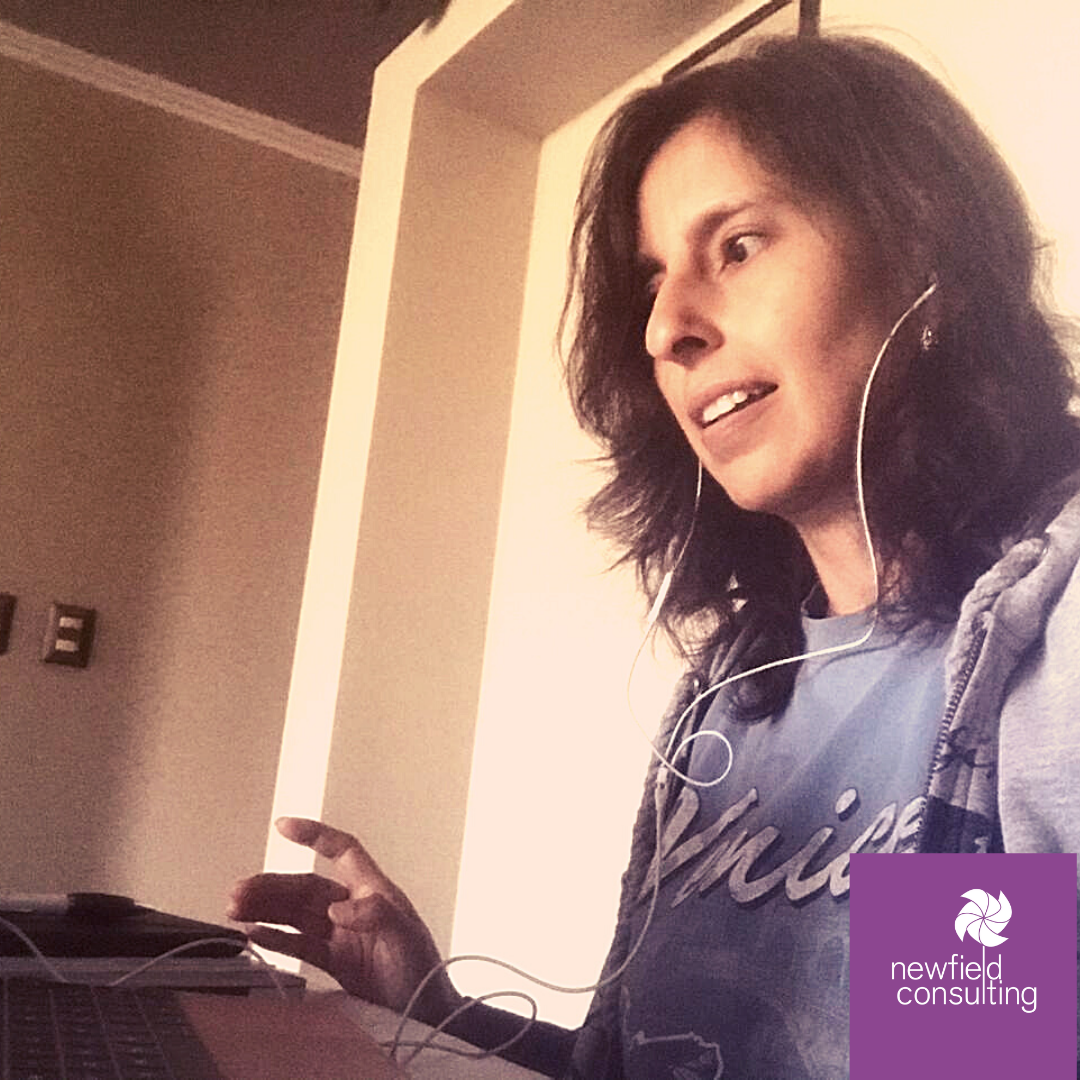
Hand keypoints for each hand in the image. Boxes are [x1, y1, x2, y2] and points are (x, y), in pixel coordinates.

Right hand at [227, 817, 462, 1023]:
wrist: (424, 1012)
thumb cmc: (422, 969)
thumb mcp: (405, 936)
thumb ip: (375, 915)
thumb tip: (337, 908)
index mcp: (372, 890)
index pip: (342, 851)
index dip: (315, 835)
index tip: (283, 826)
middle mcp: (353, 907)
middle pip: (306, 887)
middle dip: (272, 886)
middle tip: (237, 891)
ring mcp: (341, 935)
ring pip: (295, 914)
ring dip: (265, 909)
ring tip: (233, 909)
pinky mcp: (334, 962)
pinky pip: (298, 944)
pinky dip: (274, 937)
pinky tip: (252, 933)